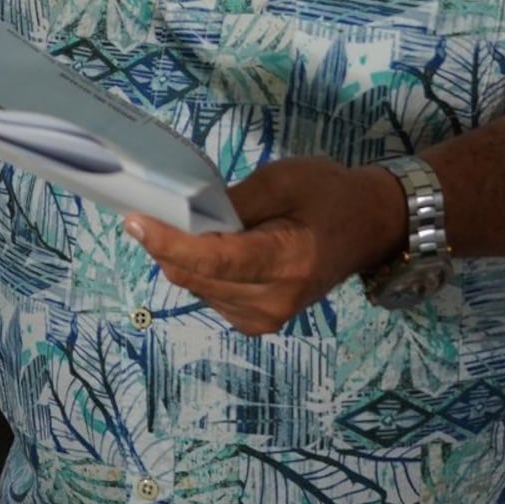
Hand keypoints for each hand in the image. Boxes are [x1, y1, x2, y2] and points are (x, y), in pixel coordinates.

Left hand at [127, 157, 404, 334]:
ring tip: (188, 226)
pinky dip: (200, 272)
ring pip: (198, 289)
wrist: (370, 227)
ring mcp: (267, 318)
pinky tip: (209, 249)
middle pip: (197, 278)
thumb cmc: (328, 194)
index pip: (214, 260)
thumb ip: (234, 201)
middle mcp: (275, 300)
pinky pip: (211, 296)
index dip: (169, 242)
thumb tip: (185, 216)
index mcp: (287, 261)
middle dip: (167, 245)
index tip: (134, 220)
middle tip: (152, 210)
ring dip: (182, 259)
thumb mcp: (283, 179)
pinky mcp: (260, 323)